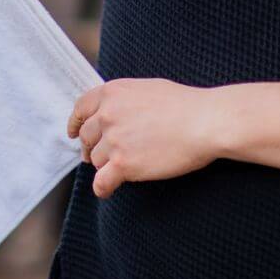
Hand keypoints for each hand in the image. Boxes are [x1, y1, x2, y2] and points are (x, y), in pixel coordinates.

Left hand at [67, 79, 224, 198]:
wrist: (205, 122)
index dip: (75, 123)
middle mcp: (107, 114)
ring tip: (124, 166)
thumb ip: (123, 99)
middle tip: (100, 155)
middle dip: (92, 147)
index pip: (81, 109)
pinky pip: (101, 182)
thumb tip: (111, 112)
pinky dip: (103, 188)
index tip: (74, 133)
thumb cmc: (184, 105)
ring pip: (96, 160)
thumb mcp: (146, 88)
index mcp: (112, 92)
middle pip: (87, 137)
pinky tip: (108, 190)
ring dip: (106, 165)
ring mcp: (114, 140)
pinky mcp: (123, 164)